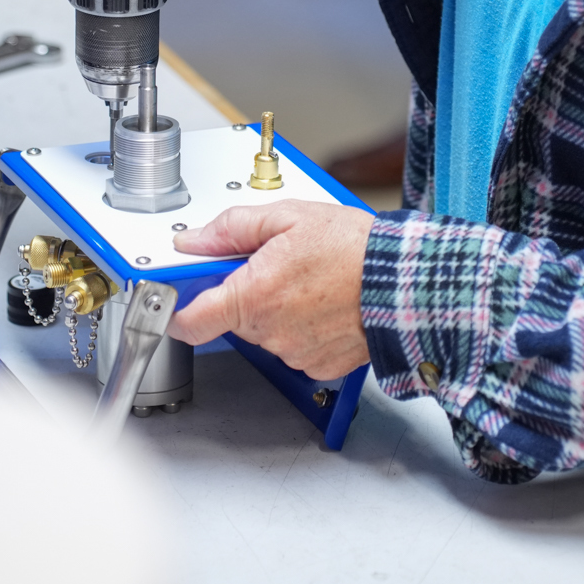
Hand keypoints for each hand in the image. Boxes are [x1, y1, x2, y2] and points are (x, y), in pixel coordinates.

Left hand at [167, 201, 373, 380]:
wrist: (406, 282)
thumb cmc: (354, 249)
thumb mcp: (288, 217)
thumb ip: (232, 228)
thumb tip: (193, 240)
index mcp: (252, 295)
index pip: (189, 322)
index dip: (177, 310)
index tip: (181, 296)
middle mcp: (269, 331)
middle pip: (233, 318)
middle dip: (245, 293)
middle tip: (275, 267)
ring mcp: (294, 353)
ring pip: (266, 331)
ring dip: (277, 310)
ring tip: (309, 283)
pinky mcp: (318, 366)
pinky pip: (295, 347)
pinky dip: (303, 328)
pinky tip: (324, 305)